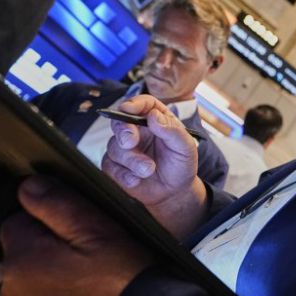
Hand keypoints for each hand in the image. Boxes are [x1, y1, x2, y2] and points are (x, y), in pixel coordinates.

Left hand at [0, 175, 151, 295]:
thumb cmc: (122, 283)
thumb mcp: (95, 230)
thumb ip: (56, 204)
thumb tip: (28, 186)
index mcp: (20, 259)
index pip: (18, 218)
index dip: (51, 219)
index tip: (80, 229)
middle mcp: (11, 289)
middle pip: (26, 247)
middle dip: (52, 246)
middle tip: (93, 255)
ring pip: (35, 274)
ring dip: (56, 271)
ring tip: (94, 278)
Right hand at [101, 96, 207, 238]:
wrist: (174, 191)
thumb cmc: (180, 164)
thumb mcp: (185, 147)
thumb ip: (172, 131)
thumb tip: (154, 116)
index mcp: (155, 119)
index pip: (142, 104)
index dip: (134, 103)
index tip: (129, 109)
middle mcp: (137, 130)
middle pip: (119, 121)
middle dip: (123, 131)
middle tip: (130, 142)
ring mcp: (123, 148)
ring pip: (115, 147)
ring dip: (132, 160)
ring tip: (149, 170)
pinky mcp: (115, 166)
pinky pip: (110, 166)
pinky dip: (123, 175)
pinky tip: (136, 180)